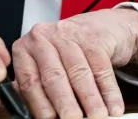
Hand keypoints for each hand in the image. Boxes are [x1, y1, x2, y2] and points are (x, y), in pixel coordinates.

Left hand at [12, 8, 137, 118]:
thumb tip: (35, 115)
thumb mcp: (43, 67)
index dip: (40, 105)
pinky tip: (113, 106)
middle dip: (65, 103)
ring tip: (97, 116)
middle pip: (54, 77)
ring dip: (90, 100)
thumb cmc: (65, 53)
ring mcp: (69, 34)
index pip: (30, 82)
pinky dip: (109, 92)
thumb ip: (36, 89)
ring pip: (80, 73)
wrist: (98, 28)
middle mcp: (43, 38)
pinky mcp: (94, 36)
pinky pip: (102, 69)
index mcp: (24, 49)